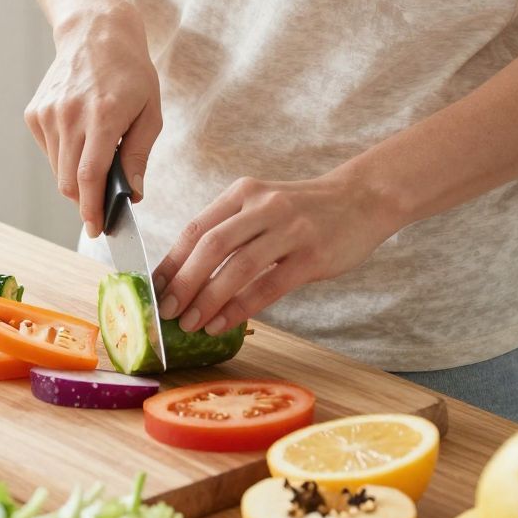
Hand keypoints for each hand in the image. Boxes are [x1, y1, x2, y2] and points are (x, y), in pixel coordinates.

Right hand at [24, 3, 161, 235]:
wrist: (94, 32)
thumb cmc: (130, 72)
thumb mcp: (149, 112)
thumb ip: (138, 156)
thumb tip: (132, 195)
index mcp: (102, 116)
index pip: (89, 177)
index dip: (92, 209)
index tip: (97, 230)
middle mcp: (69, 116)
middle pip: (69, 181)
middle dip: (85, 203)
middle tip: (102, 208)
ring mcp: (47, 114)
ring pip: (57, 170)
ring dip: (76, 179)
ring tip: (96, 160)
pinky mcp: (35, 113)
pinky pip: (49, 152)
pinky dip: (64, 158)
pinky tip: (81, 139)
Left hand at [152, 168, 395, 334]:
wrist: (363, 199)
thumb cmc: (306, 210)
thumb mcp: (264, 205)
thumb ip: (232, 230)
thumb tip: (188, 275)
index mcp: (244, 193)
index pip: (196, 228)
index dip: (171, 262)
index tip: (154, 290)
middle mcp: (263, 207)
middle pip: (210, 246)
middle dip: (183, 283)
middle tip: (167, 312)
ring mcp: (289, 230)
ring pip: (237, 268)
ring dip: (208, 299)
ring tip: (191, 324)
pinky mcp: (311, 256)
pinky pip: (267, 286)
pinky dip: (240, 308)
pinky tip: (223, 323)